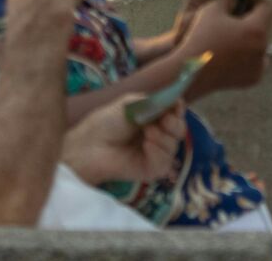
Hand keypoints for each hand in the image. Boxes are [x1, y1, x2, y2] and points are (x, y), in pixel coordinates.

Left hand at [62, 98, 184, 185]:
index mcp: (154, 118)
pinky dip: (158, 152)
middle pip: (180, 130)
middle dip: (174, 124)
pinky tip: (147, 146)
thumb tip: (177, 102)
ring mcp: (156, 154)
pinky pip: (165, 162)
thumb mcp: (132, 103)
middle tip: (164, 120)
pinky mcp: (152, 170)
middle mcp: (158, 135)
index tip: (175, 106)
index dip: (178, 110)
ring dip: (163, 137)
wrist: (91, 145)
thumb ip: (155, 102)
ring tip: (147, 133)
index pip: (176, 114)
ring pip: (174, 146)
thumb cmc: (108, 122)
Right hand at [178, 0, 271, 93]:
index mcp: (256, 30)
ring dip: (250, 38)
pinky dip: (247, 56)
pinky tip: (230, 53)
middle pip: (265, 26)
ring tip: (230, 37)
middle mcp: (263, 50)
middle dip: (252, 20)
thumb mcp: (212, 8)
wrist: (189, 72)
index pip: (268, 7)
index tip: (241, 3)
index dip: (254, 2)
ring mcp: (260, 67)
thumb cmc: (200, 36)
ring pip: (261, 44)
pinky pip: (256, 61)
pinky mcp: (254, 79)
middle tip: (234, 20)